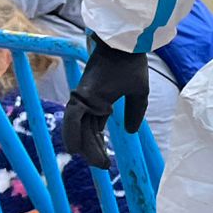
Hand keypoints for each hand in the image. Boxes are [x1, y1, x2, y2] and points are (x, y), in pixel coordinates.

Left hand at [63, 42, 150, 168]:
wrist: (127, 46)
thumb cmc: (133, 64)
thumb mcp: (139, 92)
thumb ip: (135, 112)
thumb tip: (130, 132)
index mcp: (101, 102)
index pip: (96, 129)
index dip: (99, 145)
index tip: (106, 161)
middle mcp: (90, 102)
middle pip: (88, 132)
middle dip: (94, 151)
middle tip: (103, 167)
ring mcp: (84, 99)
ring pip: (79, 129)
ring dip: (85, 147)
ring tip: (97, 163)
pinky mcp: (81, 95)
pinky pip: (73, 117)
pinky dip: (72, 133)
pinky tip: (76, 149)